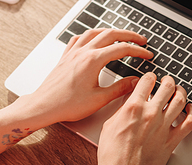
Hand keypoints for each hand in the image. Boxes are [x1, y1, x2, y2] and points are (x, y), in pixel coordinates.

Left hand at [16, 28, 152, 126]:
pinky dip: (90, 36)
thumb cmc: (67, 105)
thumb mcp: (99, 99)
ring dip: (110, 32)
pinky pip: (79, 38)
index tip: (147, 55)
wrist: (45, 106)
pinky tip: (93, 39)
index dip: (138, 51)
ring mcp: (73, 53)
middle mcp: (83, 52)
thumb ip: (120, 88)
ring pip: (95, 32)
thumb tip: (134, 82)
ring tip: (121, 35)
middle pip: (110, 34)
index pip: (122, 49)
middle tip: (141, 40)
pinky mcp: (66, 57)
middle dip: (129, 35)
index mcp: (93, 61)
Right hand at [93, 73, 191, 164]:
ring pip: (180, 100)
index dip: (150, 77)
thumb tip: (129, 103)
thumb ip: (122, 110)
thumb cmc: (112, 155)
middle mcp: (151, 114)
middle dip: (168, 81)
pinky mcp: (172, 140)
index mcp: (134, 107)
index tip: (150, 79)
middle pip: (168, 86)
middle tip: (167, 82)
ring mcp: (164, 127)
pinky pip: (189, 122)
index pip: (147, 80)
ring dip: (181, 92)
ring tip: (178, 92)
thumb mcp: (109, 125)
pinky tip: (190, 109)